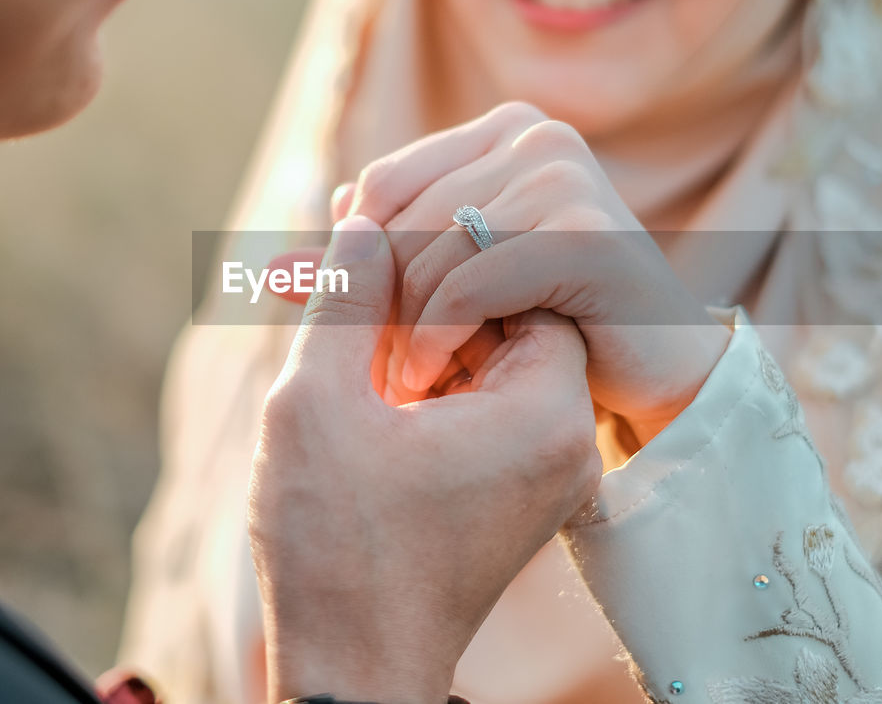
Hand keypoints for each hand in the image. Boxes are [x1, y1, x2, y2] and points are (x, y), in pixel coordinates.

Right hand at [250, 214, 601, 703]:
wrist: (350, 673)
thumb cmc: (333, 549)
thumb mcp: (318, 403)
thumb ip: (345, 298)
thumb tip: (363, 222)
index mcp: (542, 411)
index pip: (522, 277)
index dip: (446, 251)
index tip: (379, 243)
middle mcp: (563, 441)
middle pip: (504, 315)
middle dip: (421, 290)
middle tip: (350, 267)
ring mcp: (541, 472)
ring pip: (484, 360)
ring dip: (415, 335)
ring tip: (341, 318)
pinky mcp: (512, 495)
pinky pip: (476, 407)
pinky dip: (424, 381)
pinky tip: (359, 370)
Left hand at [344, 102, 729, 444]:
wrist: (660, 368)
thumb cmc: (558, 320)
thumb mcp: (464, 277)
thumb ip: (389, 254)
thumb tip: (301, 241)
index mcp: (503, 132)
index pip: (383, 185)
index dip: (358, 261)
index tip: (353, 327)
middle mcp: (534, 137)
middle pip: (399, 219)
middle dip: (378, 302)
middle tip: (376, 366)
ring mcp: (562, 177)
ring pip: (426, 255)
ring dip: (404, 330)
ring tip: (407, 378)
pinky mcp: (581, 233)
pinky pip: (466, 287)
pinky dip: (437, 337)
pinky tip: (433, 374)